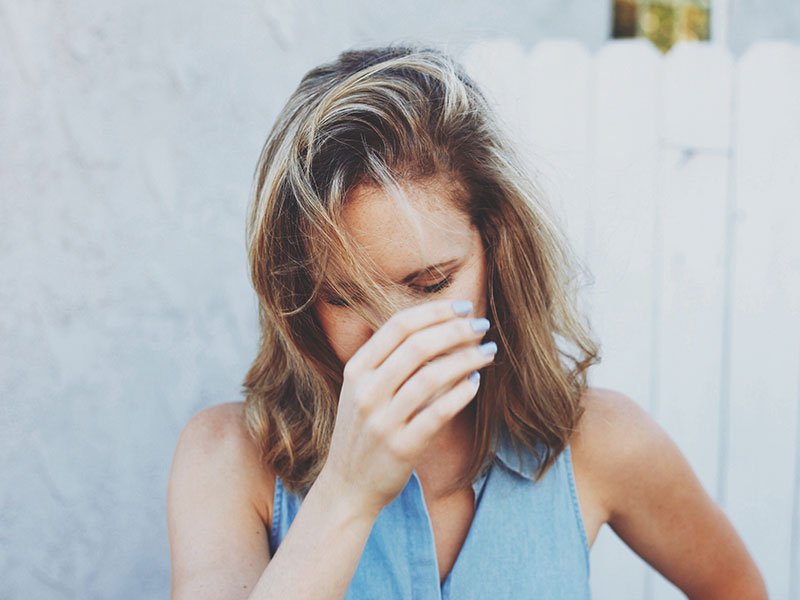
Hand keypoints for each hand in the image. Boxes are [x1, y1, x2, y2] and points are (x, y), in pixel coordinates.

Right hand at [318, 299, 495, 517]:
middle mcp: (366, 391)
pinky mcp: (401, 447)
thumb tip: (436, 327)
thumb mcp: (362, 391)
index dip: (434, 312)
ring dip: (466, 359)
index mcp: (356, 370)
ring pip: (431, 376)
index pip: (398, 326)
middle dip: (456, 331)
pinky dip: (461, 394)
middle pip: (418, 346)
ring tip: (488, 353)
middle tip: (482, 326)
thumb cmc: (363, 433)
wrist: (347, 487)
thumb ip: (388, 361)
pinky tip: (475, 384)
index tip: (462, 308)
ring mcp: (382, 420)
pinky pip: (438, 413)